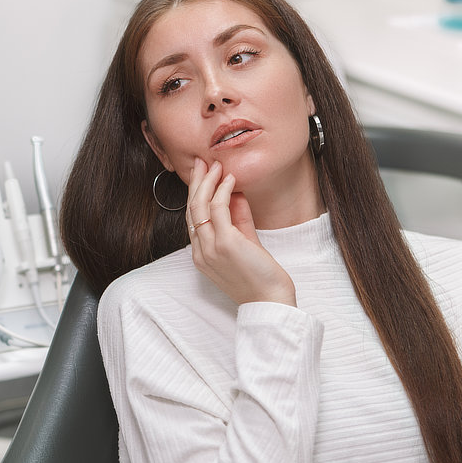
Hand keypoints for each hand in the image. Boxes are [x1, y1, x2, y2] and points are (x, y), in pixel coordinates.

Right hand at [186, 159, 296, 305]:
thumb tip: (234, 194)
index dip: (196, 194)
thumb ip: (238, 220)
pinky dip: (222, 190)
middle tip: (201, 162)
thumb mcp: (245, 244)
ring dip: (207, 182)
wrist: (270, 300)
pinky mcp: (225, 244)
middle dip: (196, 182)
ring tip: (215, 165)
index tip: (202, 175)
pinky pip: (218, 209)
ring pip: (200, 206)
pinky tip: (230, 179)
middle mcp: (201, 251)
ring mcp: (210, 248)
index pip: (193, 218)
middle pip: (191, 209)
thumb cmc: (260, 277)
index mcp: (201, 254)